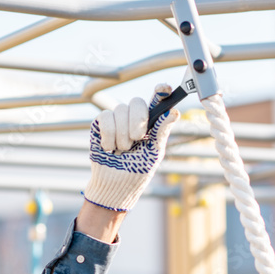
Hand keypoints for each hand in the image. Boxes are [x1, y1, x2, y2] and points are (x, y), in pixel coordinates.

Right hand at [83, 84, 179, 211]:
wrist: (115, 185)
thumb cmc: (137, 170)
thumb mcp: (154, 152)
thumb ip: (162, 131)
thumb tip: (174, 112)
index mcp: (150, 122)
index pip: (157, 100)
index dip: (161, 91)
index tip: (165, 88)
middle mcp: (133, 117)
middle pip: (136, 102)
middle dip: (137, 122)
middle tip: (137, 139)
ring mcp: (116, 119)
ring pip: (120, 110)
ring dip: (122, 136)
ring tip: (122, 150)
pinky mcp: (100, 124)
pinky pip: (105, 118)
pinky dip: (108, 136)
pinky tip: (109, 148)